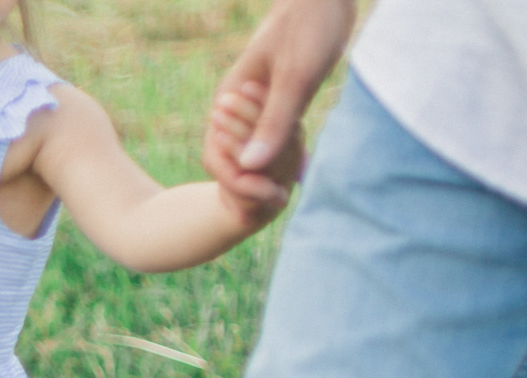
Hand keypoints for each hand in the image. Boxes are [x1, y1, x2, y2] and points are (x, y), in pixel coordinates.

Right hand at [202, 0, 352, 206]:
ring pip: (252, 152)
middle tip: (281, 202)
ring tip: (289, 190)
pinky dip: (283, 156)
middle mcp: (237, 106)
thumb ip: (273, 122)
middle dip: (252, 186)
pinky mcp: (278, 100)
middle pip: (231, 160)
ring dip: (267, 174)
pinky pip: (272, 138)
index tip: (269, 199)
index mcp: (229, 99)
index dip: (238, 185)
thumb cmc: (310, 25)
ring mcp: (257, 104)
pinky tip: (303, 166)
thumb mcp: (295, 75)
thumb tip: (252, 168)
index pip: (216, 158)